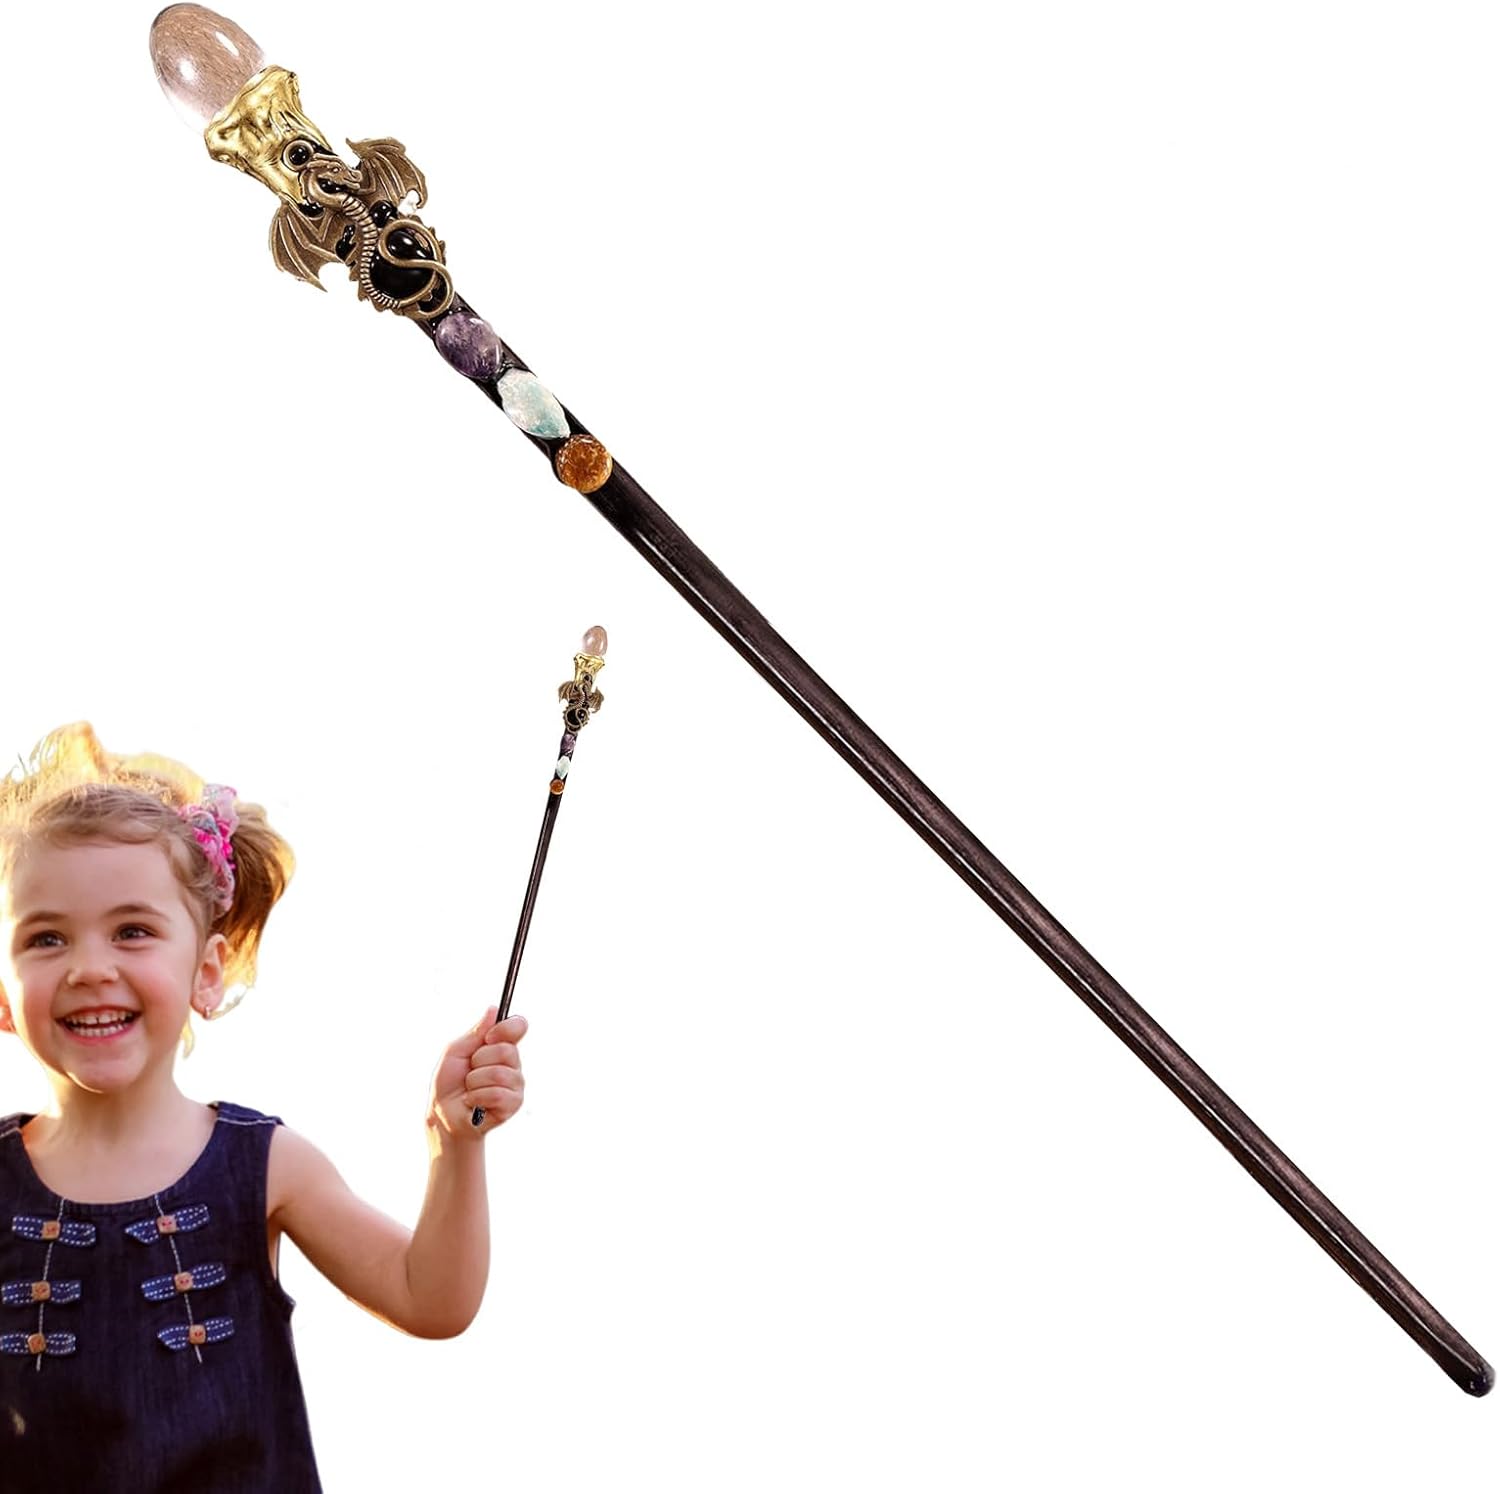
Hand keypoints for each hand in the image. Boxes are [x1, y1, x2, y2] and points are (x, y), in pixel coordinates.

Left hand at [429, 1008, 527, 1137]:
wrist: (443, 1114)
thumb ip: (476, 1032)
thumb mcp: (456, 1051)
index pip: (518, 1026)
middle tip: (470, 1071)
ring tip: (470, 1089)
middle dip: (479, 1061)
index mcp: (500, 1046)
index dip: (505, 1028)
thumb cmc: (449, 1082)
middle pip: (506, 1050)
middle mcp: (512, 1063)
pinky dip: (478, 1097)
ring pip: (499, 1074)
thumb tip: (494, 1009)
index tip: (489, 1037)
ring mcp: (515, 1083)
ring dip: (475, 1083)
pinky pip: (499, 1094)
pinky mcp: (514, 1103)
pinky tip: (474, 1102)